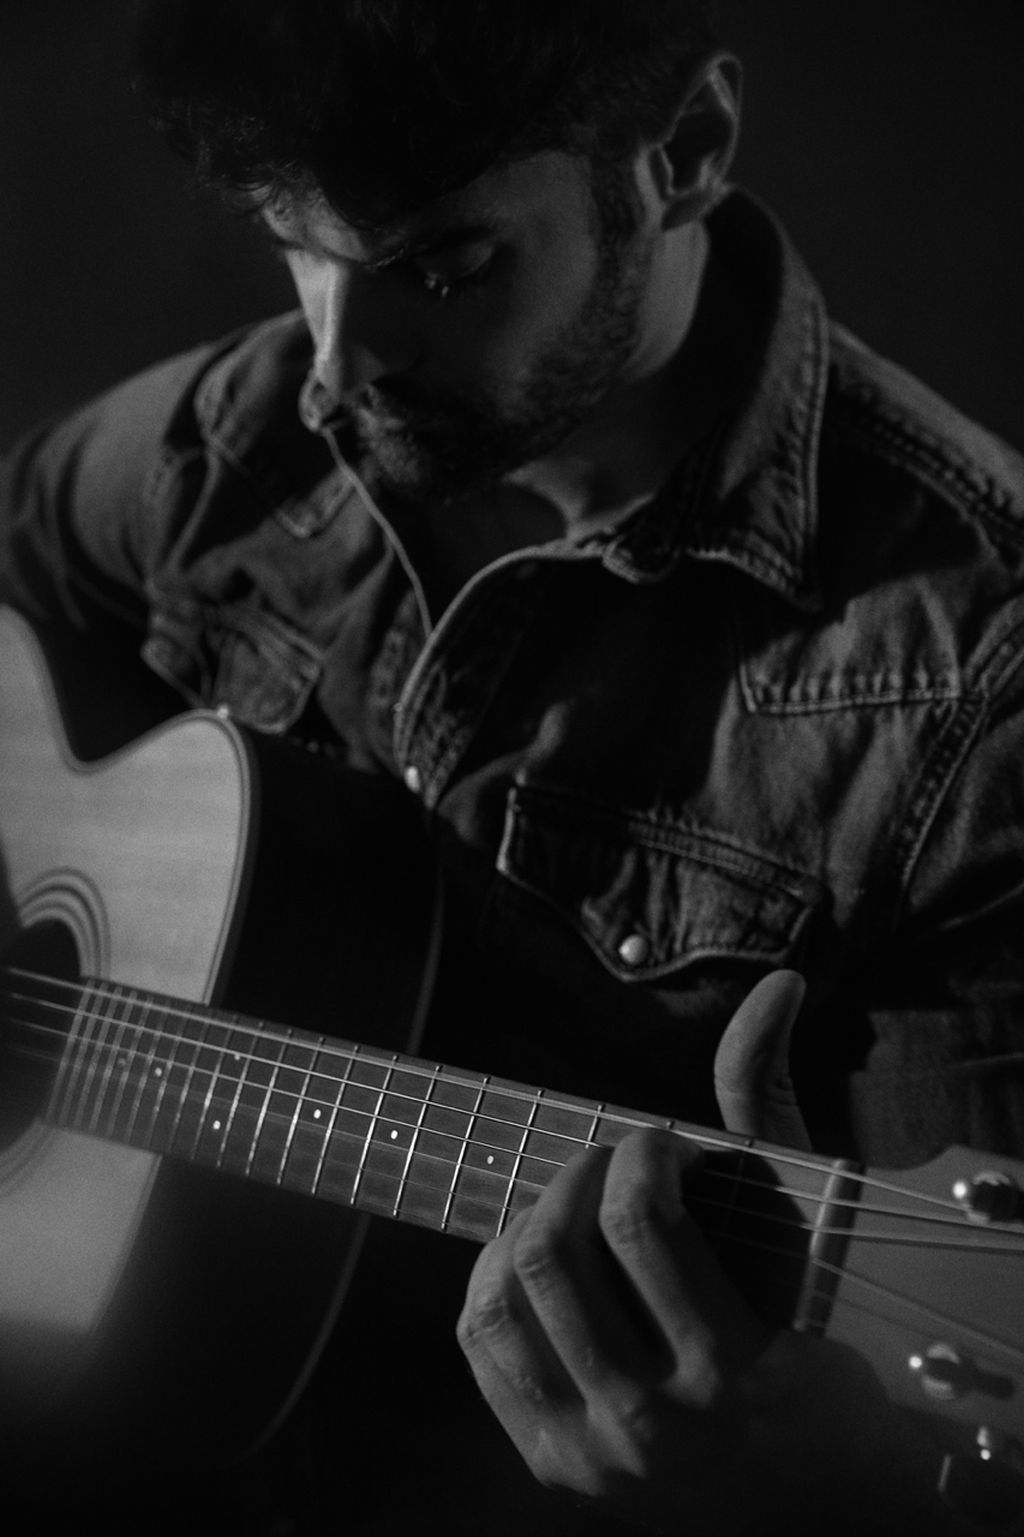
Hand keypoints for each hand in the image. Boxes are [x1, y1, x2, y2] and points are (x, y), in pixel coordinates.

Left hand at [456, 972, 926, 1533]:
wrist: (808, 1494)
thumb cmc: (813, 1341)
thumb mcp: (809, 1236)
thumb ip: (774, 1109)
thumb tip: (778, 985)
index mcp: (732, 1369)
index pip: (639, 1221)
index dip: (639, 1151)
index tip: (660, 1144)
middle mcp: (653, 1424)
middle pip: (553, 1251)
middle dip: (575, 1174)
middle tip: (611, 1164)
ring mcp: (593, 1451)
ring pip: (500, 1295)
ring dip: (526, 1220)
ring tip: (572, 1207)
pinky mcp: (550, 1461)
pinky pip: (479, 1342)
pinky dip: (494, 1275)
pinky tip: (538, 1256)